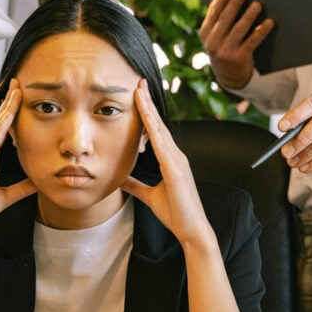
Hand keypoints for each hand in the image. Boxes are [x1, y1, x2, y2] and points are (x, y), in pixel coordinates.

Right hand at [0, 80, 36, 242]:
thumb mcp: (5, 198)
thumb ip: (21, 188)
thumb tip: (38, 182)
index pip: (0, 132)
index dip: (10, 114)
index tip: (19, 98)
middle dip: (8, 104)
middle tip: (18, 85)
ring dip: (5, 111)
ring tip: (16, 93)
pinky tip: (7, 119)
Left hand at [122, 80, 212, 245]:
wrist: (191, 230)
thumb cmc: (175, 214)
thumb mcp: (149, 196)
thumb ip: (136, 185)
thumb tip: (120, 177)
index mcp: (171, 161)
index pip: (156, 132)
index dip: (147, 113)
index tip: (138, 95)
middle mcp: (176, 156)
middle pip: (159, 124)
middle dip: (148, 102)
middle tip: (138, 82)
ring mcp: (177, 161)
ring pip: (160, 129)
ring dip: (149, 108)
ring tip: (139, 89)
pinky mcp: (175, 169)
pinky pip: (161, 143)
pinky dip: (152, 126)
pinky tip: (145, 113)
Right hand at [199, 0, 273, 89]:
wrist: (230, 77)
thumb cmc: (225, 49)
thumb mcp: (216, 37)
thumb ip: (220, 22)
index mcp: (205, 34)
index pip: (213, 12)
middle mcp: (213, 43)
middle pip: (225, 19)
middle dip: (235, 3)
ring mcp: (226, 52)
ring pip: (239, 29)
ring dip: (249, 15)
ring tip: (257, 4)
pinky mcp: (240, 58)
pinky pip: (253, 41)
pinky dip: (262, 30)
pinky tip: (269, 22)